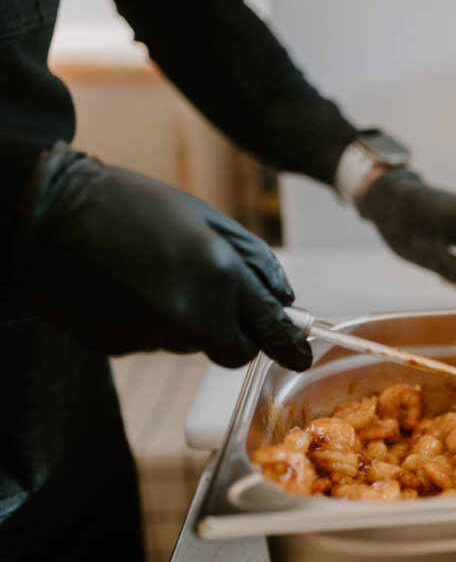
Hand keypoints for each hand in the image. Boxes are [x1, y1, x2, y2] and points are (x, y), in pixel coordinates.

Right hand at [10, 145, 311, 369]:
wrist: (49, 213)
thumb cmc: (131, 205)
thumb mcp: (205, 218)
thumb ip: (253, 261)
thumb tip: (284, 299)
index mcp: (219, 275)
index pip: (268, 328)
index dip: (288, 345)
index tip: (300, 356)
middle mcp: (190, 312)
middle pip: (234, 350)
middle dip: (235, 334)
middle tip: (214, 300)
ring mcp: (151, 334)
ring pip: (191, 344)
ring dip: (188, 321)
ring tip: (156, 276)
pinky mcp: (120, 346)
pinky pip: (153, 341)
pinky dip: (150, 322)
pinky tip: (129, 288)